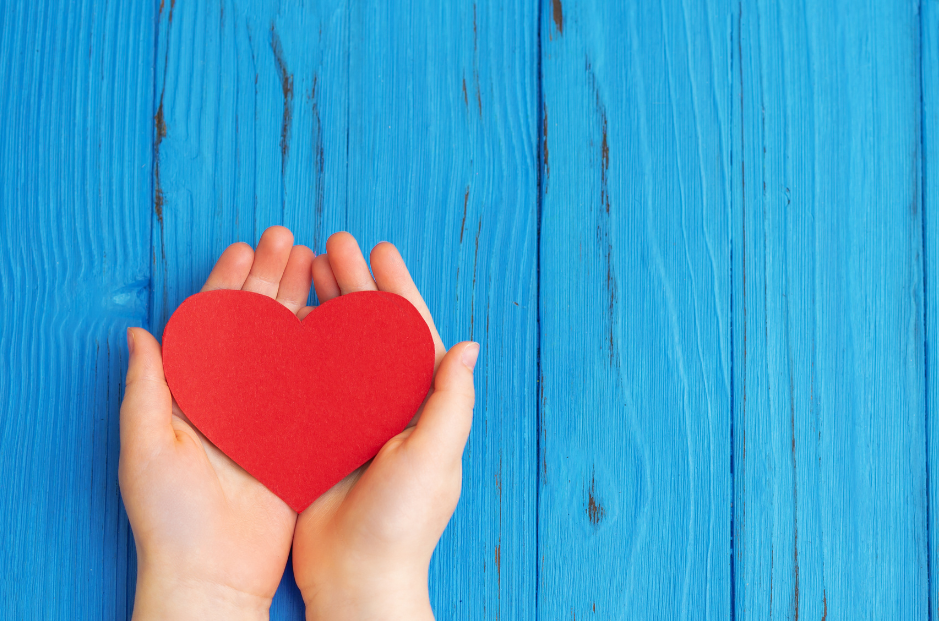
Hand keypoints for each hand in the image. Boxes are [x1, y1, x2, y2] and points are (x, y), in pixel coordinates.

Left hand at [119, 226, 314, 619]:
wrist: (212, 573)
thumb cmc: (169, 515)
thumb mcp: (146, 445)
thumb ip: (146, 387)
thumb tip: (138, 332)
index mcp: (194, 392)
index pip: (212, 323)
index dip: (228, 282)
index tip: (246, 247)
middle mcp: (234, 396)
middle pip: (255, 323)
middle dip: (271, 278)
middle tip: (289, 240)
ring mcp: (269, 414)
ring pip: (287, 344)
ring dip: (300, 302)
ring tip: (316, 263)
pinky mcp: (299, 436)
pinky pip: (313, 386)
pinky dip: (325, 351)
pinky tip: (339, 322)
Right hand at [291, 232, 477, 620]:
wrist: (357, 579)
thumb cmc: (402, 523)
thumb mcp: (434, 458)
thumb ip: (450, 401)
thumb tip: (468, 344)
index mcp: (423, 405)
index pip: (412, 332)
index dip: (396, 288)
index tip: (378, 249)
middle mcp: (389, 405)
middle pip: (371, 331)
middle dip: (354, 285)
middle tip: (330, 245)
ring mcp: (352, 418)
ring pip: (338, 348)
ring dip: (325, 307)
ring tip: (304, 268)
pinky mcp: (319, 435)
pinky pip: (308, 380)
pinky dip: (297, 348)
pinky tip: (279, 321)